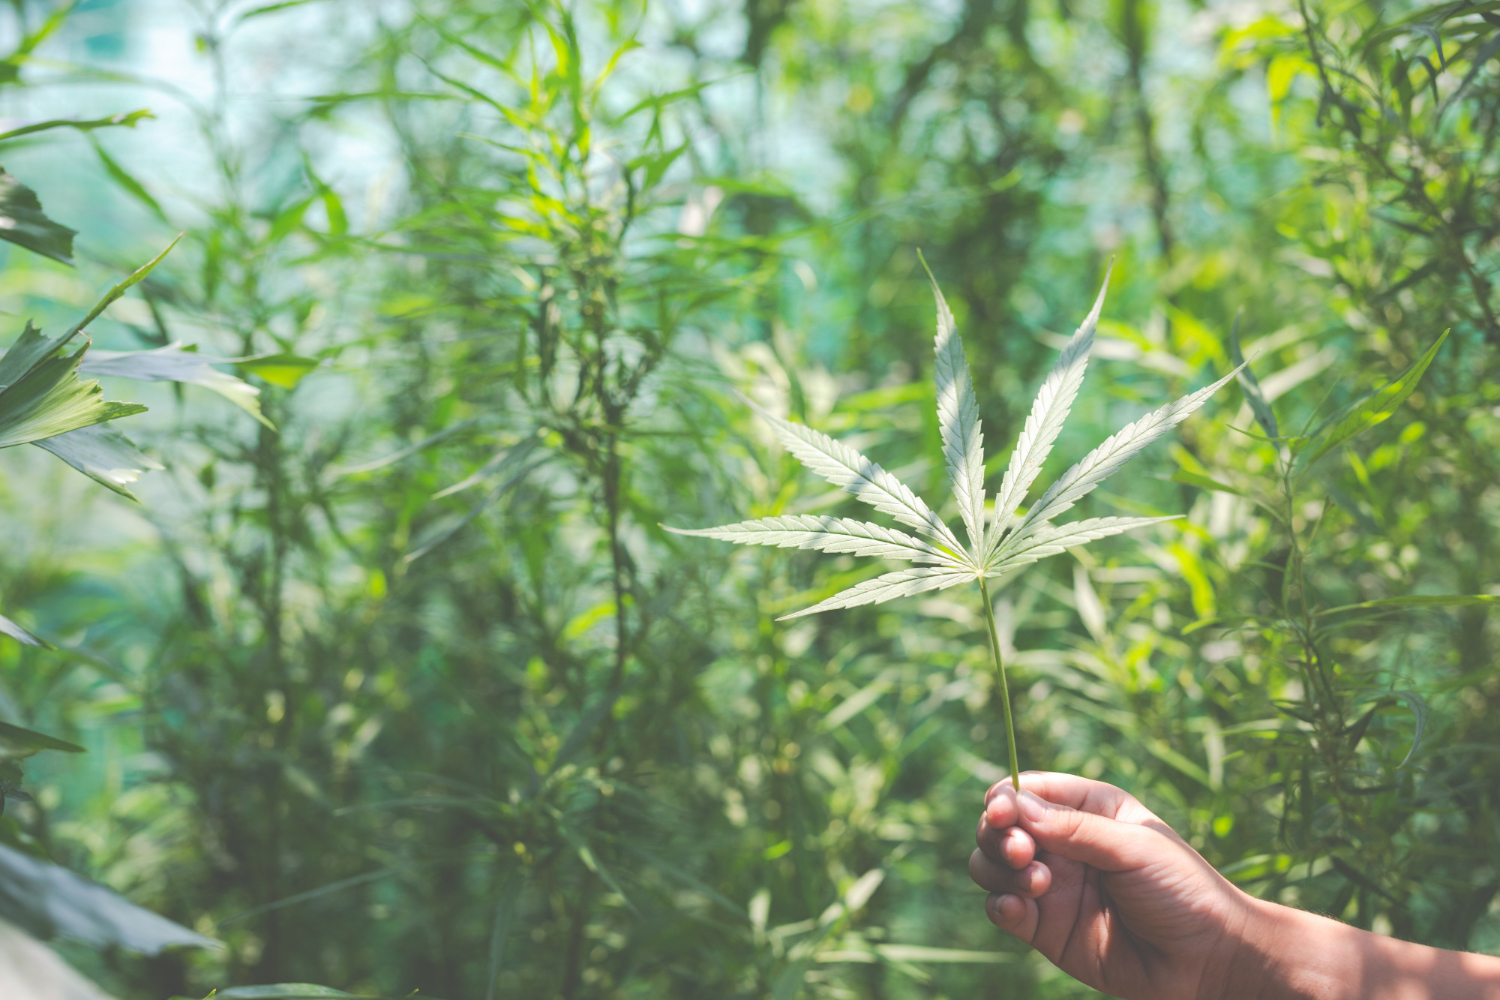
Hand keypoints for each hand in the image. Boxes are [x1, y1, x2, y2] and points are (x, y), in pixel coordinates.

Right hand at [967, 772, 1258, 999]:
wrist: (1207, 961)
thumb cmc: (1183, 891)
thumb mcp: (1134, 848)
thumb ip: (1074, 828)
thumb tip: (1016, 805)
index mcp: (1088, 809)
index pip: (1028, 790)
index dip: (1005, 797)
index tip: (1002, 812)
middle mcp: (1063, 843)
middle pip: (1000, 826)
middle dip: (998, 834)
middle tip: (1021, 852)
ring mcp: (1051, 886)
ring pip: (990, 864)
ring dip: (997, 869)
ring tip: (1037, 883)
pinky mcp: (1045, 928)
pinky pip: (1002, 908)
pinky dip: (999, 904)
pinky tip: (1018, 907)